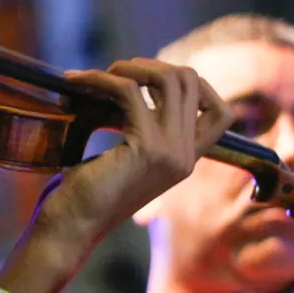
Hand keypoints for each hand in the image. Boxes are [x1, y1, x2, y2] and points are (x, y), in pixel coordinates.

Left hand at [32, 58, 233, 247]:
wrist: (71, 227)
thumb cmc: (87, 192)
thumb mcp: (127, 156)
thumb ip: (142, 129)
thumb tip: (131, 84)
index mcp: (186, 159)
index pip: (221, 112)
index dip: (193, 84)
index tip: (151, 79)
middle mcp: (186, 156)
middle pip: (192, 82)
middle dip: (152, 65)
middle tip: (116, 72)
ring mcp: (171, 152)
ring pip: (168, 80)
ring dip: (129, 67)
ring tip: (98, 76)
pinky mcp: (146, 149)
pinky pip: (129, 92)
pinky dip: (100, 79)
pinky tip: (76, 81)